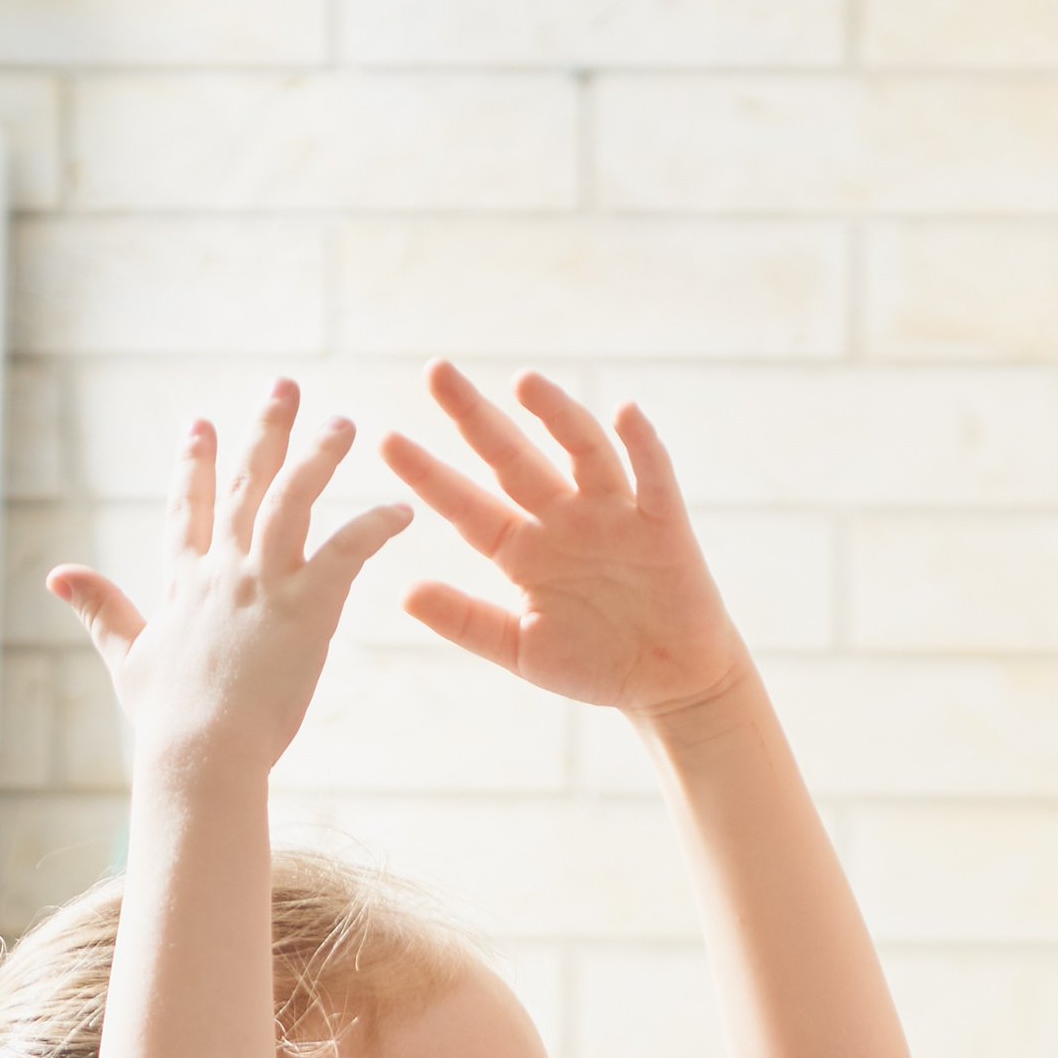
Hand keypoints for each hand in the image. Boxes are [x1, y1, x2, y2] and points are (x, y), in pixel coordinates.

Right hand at [46, 386, 410, 814]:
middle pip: (246, 483)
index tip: (199, 422)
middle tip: (285, 385)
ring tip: (343, 423)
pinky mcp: (307, 608)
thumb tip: (56, 574)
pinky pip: (348, 550)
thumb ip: (100, 610)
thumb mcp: (126, 659)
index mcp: (184, 583)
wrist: (201, 754)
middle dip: (265, 430)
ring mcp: (264, 584)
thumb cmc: (166, 722)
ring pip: (294, 499)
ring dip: (320, 456)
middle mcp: (222, 570)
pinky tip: (400, 511)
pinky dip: (375, 526)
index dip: (195, 463)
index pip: (189, 508)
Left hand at [380, 366, 753, 723]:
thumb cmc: (596, 665)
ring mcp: (612, 515)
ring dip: (556, 414)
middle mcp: (562, 519)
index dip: (429, 475)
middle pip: (512, 456)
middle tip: (436, 372)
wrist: (671, 685)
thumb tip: (405, 593)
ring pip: (581, 451)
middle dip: (474, 416)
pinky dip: (643, 444)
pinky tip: (627, 412)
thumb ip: (466, 621)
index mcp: (522, 549)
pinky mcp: (663, 524)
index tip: (387, 441)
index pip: (466, 504)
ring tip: (523, 382)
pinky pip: (653, 477)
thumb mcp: (521, 650)